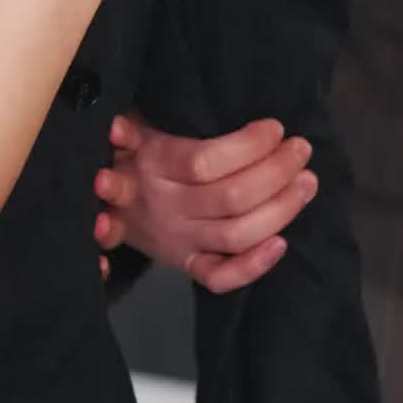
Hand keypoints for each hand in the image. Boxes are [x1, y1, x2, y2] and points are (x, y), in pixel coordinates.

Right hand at [94, 112, 317, 292]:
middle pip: (231, 197)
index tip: (275, 127)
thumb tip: (117, 128)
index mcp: (150, 166)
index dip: (247, 145)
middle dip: (276, 171)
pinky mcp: (186, 264)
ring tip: (307, 181)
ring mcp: (178, 241)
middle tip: (301, 149)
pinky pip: (220, 276)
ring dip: (281, 208)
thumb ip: (130, 126)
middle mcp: (165, 207)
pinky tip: (282, 243)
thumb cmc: (126, 151)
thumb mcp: (126, 128)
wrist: (96, 201)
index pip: (204, 162)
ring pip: (237, 233)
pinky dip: (253, 266)